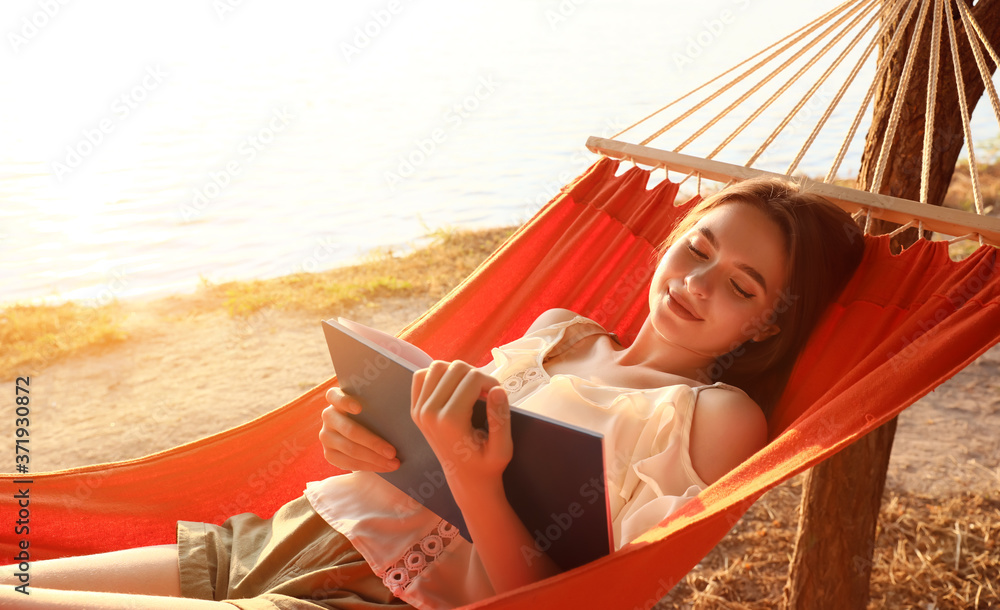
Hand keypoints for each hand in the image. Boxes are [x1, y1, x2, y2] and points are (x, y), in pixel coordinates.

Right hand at [319, 387, 398, 471]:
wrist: (359, 433)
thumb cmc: (372, 414)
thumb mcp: (371, 406)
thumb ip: (377, 404)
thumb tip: (403, 411)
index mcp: (336, 398)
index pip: (334, 396)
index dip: (345, 402)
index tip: (360, 409)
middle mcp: (328, 416)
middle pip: (349, 430)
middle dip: (373, 442)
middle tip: (393, 452)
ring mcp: (325, 436)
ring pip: (350, 449)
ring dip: (374, 458)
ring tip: (393, 463)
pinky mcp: (328, 453)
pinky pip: (348, 463)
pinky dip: (368, 466)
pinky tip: (383, 467)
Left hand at [410, 361, 511, 497]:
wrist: (465, 480)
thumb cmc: (487, 465)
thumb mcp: (502, 448)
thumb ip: (500, 418)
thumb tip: (498, 389)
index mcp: (450, 421)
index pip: (473, 378)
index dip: (491, 382)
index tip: (497, 396)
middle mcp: (429, 413)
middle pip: (455, 368)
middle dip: (476, 375)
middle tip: (485, 393)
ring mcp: (419, 410)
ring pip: (437, 367)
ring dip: (457, 372)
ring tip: (470, 389)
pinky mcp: (415, 409)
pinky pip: (422, 376)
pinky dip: (438, 375)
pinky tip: (452, 388)